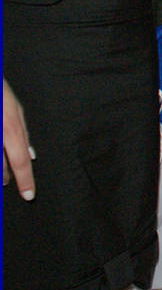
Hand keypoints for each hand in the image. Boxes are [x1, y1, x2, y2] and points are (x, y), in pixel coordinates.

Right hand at [3, 78, 35, 200]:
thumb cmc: (0, 94)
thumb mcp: (16, 110)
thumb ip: (23, 134)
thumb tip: (30, 155)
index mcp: (10, 130)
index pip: (20, 162)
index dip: (25, 180)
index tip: (29, 195)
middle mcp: (1, 134)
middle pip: (3, 165)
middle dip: (6, 177)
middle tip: (7, 183)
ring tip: (2, 178)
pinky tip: (0, 164)